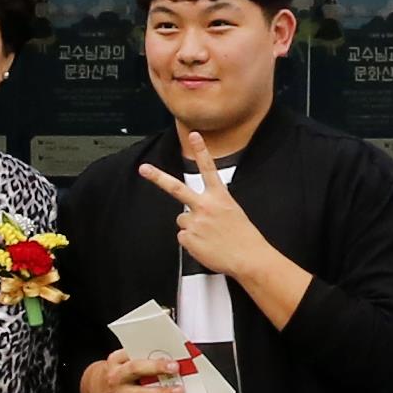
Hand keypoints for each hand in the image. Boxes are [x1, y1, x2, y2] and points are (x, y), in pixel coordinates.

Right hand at [81, 348, 183, 392]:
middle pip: (135, 370)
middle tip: (174, 368)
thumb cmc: (116, 373)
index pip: (131, 353)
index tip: (167, 355)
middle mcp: (116, 377)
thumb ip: (139, 357)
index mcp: (116, 361)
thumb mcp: (122, 360)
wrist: (95, 391)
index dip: (148, 353)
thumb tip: (165, 358)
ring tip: (178, 391)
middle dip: (156, 368)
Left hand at [140, 129, 273, 278]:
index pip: (208, 169)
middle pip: (176, 189)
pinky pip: (183, 237)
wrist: (248, 257)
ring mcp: (194, 222)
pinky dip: (192, 241)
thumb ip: (212, 205)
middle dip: (158, 177)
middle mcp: (205, 206)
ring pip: (182, 219)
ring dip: (191, 226)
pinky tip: (206, 245)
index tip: (194, 135)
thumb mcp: (232, 211)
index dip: (201, 150)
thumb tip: (194, 211)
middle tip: (144, 168)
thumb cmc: (243, 236)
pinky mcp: (187, 238)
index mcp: (220, 197)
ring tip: (208, 235)